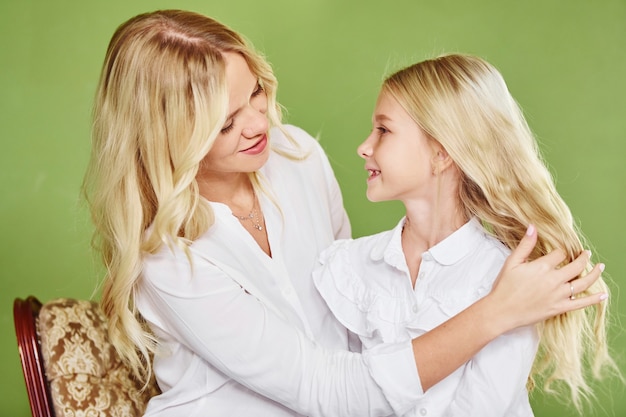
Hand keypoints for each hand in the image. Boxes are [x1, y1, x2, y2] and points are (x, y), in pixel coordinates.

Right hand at [488, 224, 605, 330]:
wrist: (501, 311)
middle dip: (583, 258)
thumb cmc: (504, 286)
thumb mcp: (512, 262)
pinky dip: (594, 299)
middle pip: (576, 266)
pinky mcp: (559, 308)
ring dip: (594, 273)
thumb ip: (525, 245)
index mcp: (542, 267)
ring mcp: (558, 295)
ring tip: (600, 267)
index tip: (562, 251)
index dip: (561, 250)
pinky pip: (581, 303)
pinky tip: (603, 295)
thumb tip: (533, 227)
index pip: (560, 254)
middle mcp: (553, 280)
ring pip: (583, 283)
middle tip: (586, 253)